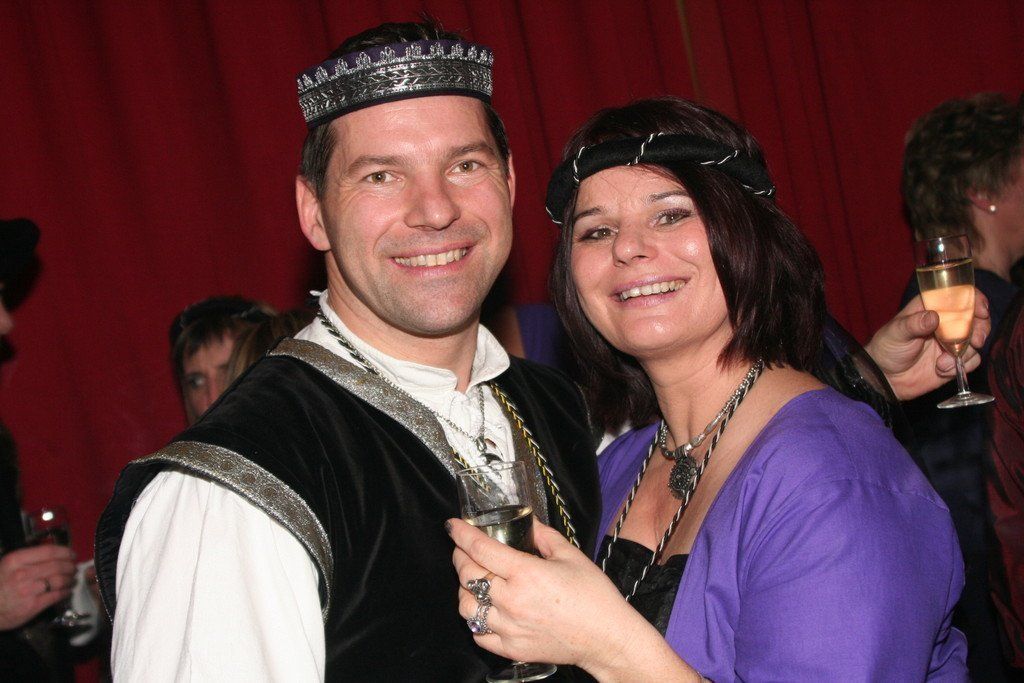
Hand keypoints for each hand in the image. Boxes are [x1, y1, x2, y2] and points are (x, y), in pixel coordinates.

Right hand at [0, 545, 75, 629]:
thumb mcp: (7, 566)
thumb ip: (27, 558)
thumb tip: (53, 554)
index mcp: (16, 560)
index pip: (49, 551)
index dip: (65, 552)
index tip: (72, 554)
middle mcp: (23, 573)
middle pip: (57, 565)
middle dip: (70, 566)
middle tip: (74, 568)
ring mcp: (28, 590)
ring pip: (60, 580)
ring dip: (71, 579)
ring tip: (72, 579)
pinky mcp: (33, 605)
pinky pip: (57, 595)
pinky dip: (66, 592)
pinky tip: (68, 591)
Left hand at [449, 518, 653, 673]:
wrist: (606, 638)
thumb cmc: (594, 597)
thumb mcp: (570, 555)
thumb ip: (543, 536)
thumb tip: (528, 523)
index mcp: (526, 573)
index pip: (480, 549)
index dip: (462, 534)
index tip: (453, 526)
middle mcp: (512, 601)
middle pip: (467, 575)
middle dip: (459, 557)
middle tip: (463, 549)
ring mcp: (509, 628)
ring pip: (466, 607)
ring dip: (464, 590)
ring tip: (474, 582)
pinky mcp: (512, 649)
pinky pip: (479, 634)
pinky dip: (477, 620)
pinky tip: (486, 610)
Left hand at [864, 290, 989, 399]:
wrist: (886, 379)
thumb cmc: (886, 348)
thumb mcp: (896, 333)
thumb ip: (913, 324)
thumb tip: (933, 317)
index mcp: (930, 307)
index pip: (957, 295)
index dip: (973, 299)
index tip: (981, 310)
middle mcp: (945, 322)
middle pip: (974, 317)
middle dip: (980, 328)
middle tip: (976, 341)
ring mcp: (951, 341)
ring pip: (976, 339)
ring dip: (967, 351)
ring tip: (943, 362)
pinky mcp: (955, 360)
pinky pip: (973, 360)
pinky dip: (962, 366)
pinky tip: (942, 370)